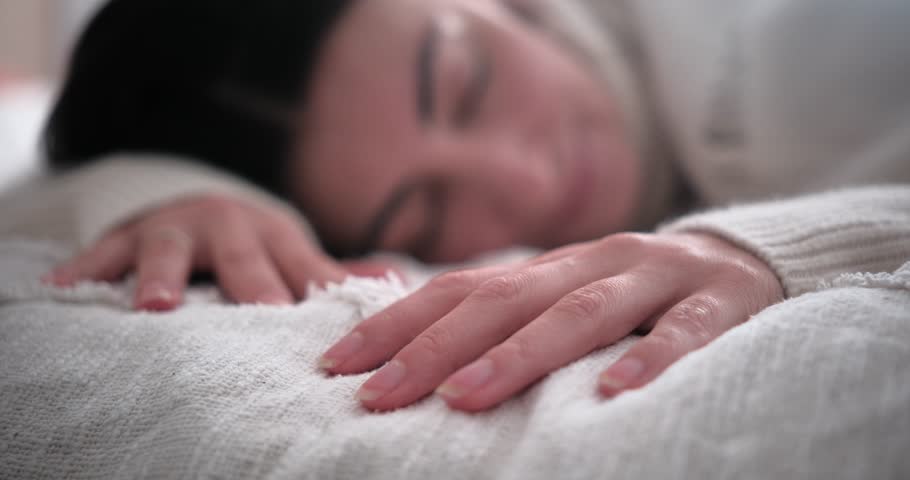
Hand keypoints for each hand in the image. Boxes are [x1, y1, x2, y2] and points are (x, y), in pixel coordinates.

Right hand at [43, 194, 391, 310]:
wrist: (197, 206)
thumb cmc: (253, 245)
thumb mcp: (293, 251)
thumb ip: (335, 272)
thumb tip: (398, 281)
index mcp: (274, 235)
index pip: (301, 265)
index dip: (317, 288)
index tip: (330, 314)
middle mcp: (228, 228)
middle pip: (242, 256)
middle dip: (252, 282)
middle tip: (265, 310)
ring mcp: (176, 230)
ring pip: (169, 249)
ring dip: (161, 274)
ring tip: (155, 305)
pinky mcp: (130, 236)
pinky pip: (104, 250)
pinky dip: (86, 268)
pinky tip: (62, 288)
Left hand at [320, 232, 783, 411]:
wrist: (745, 262)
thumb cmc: (637, 297)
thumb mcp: (568, 299)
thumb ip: (510, 318)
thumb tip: (420, 361)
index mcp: (550, 266)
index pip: (461, 290)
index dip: (397, 323)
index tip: (338, 364)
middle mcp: (592, 262)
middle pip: (504, 300)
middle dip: (435, 346)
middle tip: (378, 392)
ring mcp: (655, 278)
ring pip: (579, 312)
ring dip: (518, 354)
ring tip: (463, 398)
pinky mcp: (718, 305)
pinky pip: (682, 334)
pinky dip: (648, 361)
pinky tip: (613, 395)